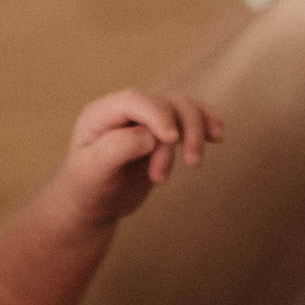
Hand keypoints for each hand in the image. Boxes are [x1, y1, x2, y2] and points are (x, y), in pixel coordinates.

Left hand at [56, 88, 222, 227]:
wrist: (94, 205)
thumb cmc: (88, 188)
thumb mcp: (92, 172)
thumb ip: (116, 149)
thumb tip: (149, 137)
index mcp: (102, 113)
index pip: (135, 100)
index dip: (157, 114)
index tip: (171, 139)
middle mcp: (126, 111)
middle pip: (165, 103)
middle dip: (178, 134)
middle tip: (167, 175)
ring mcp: (146, 120)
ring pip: (182, 108)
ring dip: (195, 132)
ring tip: (194, 163)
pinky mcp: (163, 133)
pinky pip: (189, 118)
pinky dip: (205, 124)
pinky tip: (217, 136)